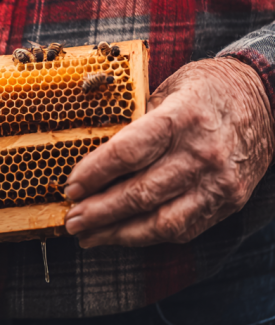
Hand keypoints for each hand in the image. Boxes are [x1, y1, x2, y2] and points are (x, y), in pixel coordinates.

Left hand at [64, 57, 274, 247]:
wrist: (267, 98)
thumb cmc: (206, 90)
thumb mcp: (167, 88)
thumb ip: (134, 121)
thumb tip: (92, 152)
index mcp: (180, 118)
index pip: (128, 153)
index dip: (94, 174)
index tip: (70, 187)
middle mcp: (201, 154)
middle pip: (140, 193)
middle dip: (98, 212)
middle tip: (71, 220)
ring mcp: (218, 183)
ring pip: (161, 222)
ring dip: (119, 233)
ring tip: (89, 236)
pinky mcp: (229, 202)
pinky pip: (183, 229)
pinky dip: (148, 235)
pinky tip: (123, 234)